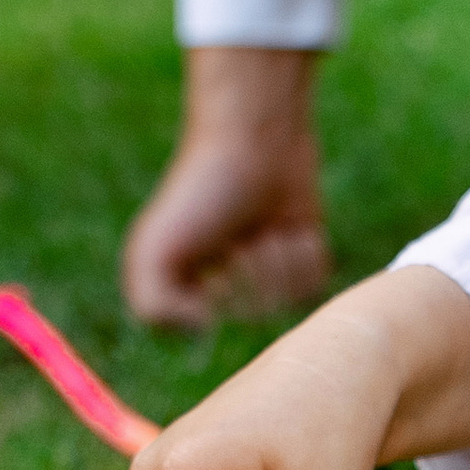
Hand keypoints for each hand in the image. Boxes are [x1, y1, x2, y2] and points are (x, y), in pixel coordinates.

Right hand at [119, 47, 331, 325]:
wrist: (255, 139)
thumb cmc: (202, 191)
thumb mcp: (155, 250)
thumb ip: (153, 306)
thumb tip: (203, 328)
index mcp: (183, 287)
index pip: (205, 330)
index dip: (212, 299)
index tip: (207, 263)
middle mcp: (223, 284)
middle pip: (252, 316)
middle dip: (248, 273)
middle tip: (238, 236)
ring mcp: (265, 271)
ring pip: (286, 303)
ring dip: (278, 262)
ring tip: (264, 227)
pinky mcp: (301, 256)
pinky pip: (316, 285)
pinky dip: (304, 255)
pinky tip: (289, 226)